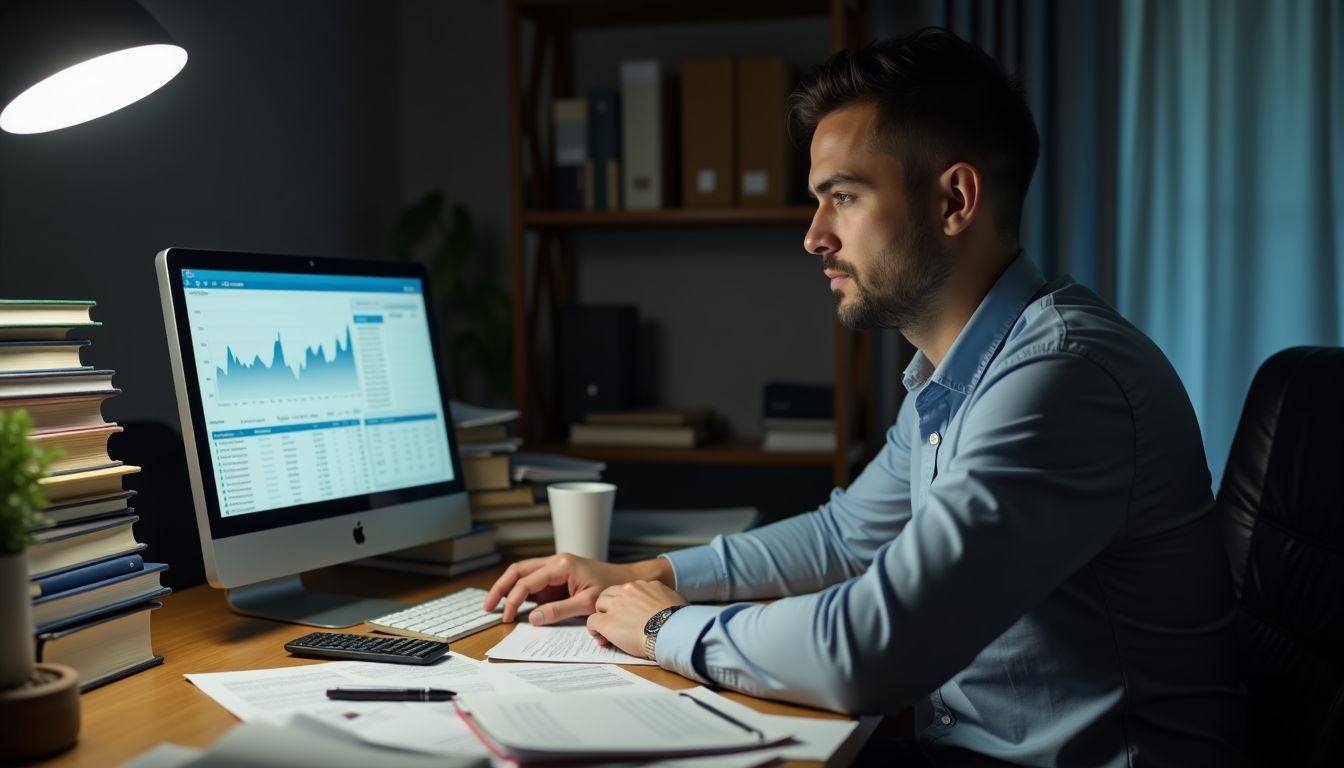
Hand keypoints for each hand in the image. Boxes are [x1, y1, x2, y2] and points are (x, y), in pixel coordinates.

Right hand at [482, 554, 672, 624]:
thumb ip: (559, 610)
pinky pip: (534, 582)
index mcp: (561, 564)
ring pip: (523, 573)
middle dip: (500, 588)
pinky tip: (514, 606)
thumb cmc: (612, 588)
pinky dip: (521, 592)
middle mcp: (555, 562)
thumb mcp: (586, 603)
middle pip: (518, 570)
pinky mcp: (557, 576)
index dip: (513, 599)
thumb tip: (533, 618)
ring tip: (495, 606)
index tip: (507, 617)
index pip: (527, 581)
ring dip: (508, 588)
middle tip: (487, 607)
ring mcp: (555, 568)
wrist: (627, 581)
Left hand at [587, 580, 687, 658]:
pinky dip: (595, 630)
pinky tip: (601, 638)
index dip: (625, 602)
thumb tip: (668, 606)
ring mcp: (616, 605)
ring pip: (599, 604)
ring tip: (605, 629)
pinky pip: (593, 622)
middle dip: (609, 606)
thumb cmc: (679, 620)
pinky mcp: (608, 622)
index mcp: (644, 585)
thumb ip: (664, 599)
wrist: (672, 631)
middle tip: (614, 619)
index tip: (628, 613)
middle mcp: (628, 590)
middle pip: (609, 593)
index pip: (627, 590)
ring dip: (601, 615)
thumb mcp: (674, 600)